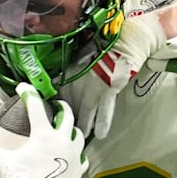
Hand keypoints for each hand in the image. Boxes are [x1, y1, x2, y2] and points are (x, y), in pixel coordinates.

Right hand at [0, 83, 87, 177]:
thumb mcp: (2, 163)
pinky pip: (81, 156)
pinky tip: (73, 153)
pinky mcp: (78, 169)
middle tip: (56, 105)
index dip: (28, 94)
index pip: (35, 107)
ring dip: (71, 128)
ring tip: (66, 127)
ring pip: (78, 134)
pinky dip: (77, 152)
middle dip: (61, 107)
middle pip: (66, 115)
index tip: (24, 88)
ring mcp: (73, 155)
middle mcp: (62, 141)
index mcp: (44, 135)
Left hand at [61, 13, 165, 137]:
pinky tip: (99, 134)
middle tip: (65, 129)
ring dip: (83, 125)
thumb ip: (71, 69)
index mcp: (69, 71)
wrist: (123, 41)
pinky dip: (102, 123)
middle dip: (68, 117)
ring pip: (84, 111)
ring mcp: (93, 87)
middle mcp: (77, 80)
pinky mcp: (108, 90)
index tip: (53, 112)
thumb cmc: (103, 46)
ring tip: (80, 136)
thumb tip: (59, 80)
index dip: (56, 103)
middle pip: (70, 105)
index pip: (57, 92)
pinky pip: (103, 111)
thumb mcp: (81, 55)